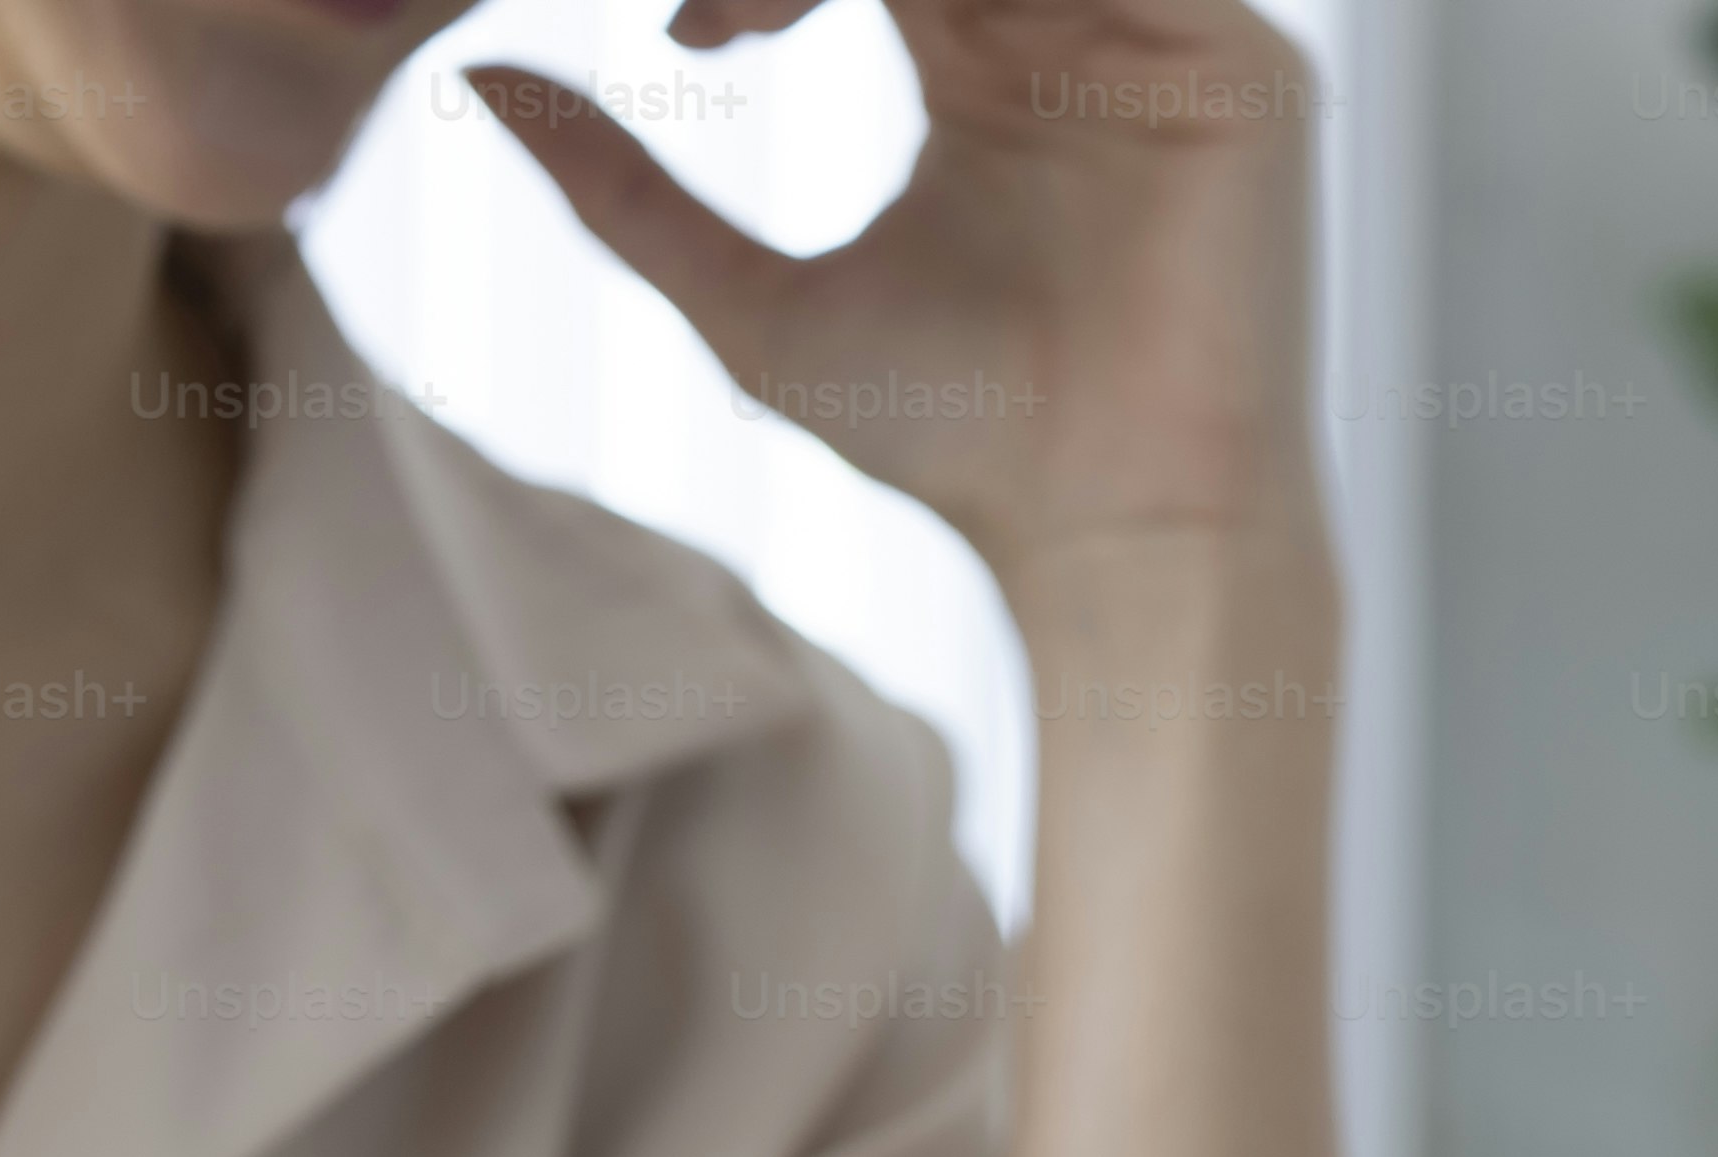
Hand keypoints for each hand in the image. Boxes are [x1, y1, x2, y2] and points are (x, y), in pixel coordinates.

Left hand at [472, 0, 1330, 586]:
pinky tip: (882, 17)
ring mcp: (1163, 24)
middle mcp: (1075, 17)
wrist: (1113, 543)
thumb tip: (483, 85)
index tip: (689, 37)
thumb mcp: (753, 308)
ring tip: (757, 9)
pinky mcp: (1235, 53)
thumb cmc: (959, 447)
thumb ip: (626, 194)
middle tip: (715, 10)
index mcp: (982, 47)